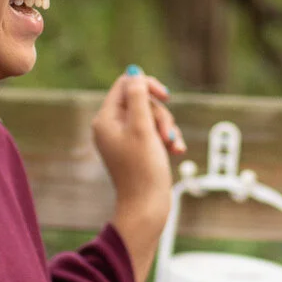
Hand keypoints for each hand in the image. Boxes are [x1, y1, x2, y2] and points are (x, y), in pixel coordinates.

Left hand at [94, 66, 181, 281]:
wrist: (147, 208)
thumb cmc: (143, 170)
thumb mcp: (142, 128)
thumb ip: (138, 97)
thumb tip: (134, 73)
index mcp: (105, 120)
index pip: (125, 85)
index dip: (147, 86)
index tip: (166, 97)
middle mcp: (111, 127)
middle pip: (141, 101)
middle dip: (160, 114)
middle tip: (166, 135)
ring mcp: (124, 139)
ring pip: (151, 117)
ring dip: (167, 128)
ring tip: (172, 146)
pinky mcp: (137, 150)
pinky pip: (154, 133)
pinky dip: (166, 139)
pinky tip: (176, 151)